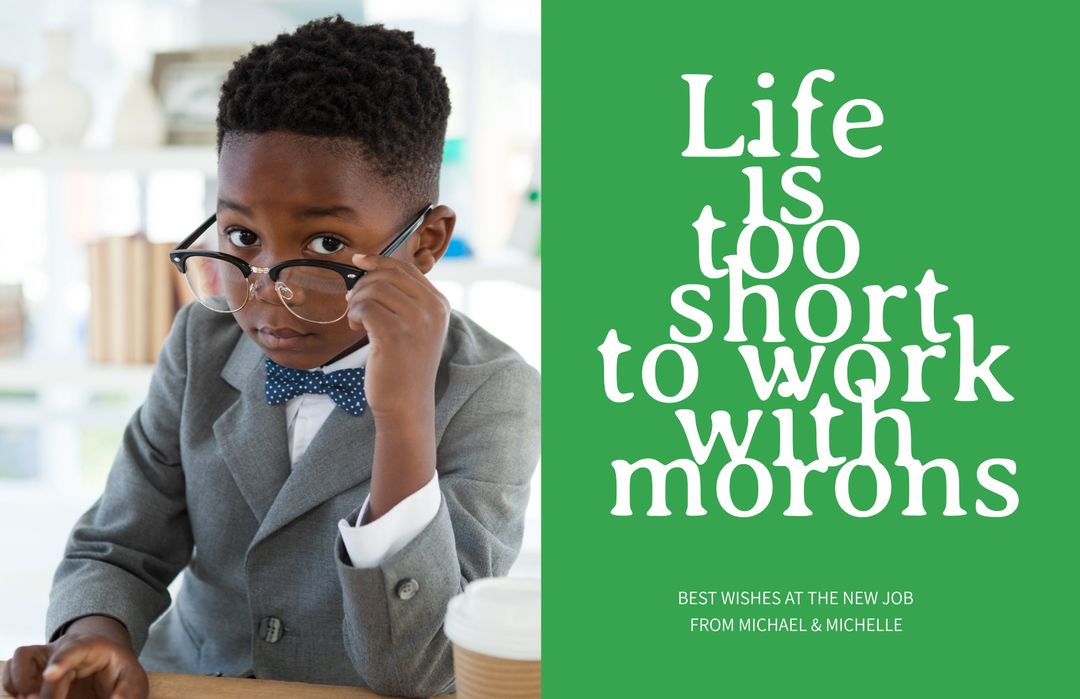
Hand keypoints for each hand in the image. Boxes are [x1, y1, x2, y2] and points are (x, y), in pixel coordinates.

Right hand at [2, 616, 148, 698]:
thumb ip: (128, 691)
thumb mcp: (133, 679)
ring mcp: (45, 657)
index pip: (74, 649)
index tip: (50, 674)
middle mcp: (63, 648)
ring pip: (20, 661)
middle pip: (46, 667)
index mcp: (91, 646)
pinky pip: (12, 674)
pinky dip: (13, 689)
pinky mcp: (32, 670)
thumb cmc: (119, 671)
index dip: (61, 661)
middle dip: (45, 692)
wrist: (107, 663)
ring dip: (20, 684)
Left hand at [345, 253, 449, 418]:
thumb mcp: (416, 327)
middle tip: (354, 305)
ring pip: (373, 290)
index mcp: (440, 304)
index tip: (358, 261)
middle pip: (386, 276)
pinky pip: (364, 307)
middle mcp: (432, 309)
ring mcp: (416, 321)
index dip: (378, 261)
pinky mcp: (395, 334)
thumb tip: (370, 268)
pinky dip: (354, 315)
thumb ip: (404, 299)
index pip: (406, 269)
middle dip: (362, 286)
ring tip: (357, 321)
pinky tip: (357, 328)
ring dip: (356, 303)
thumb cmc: (404, 365)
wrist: (407, 403)